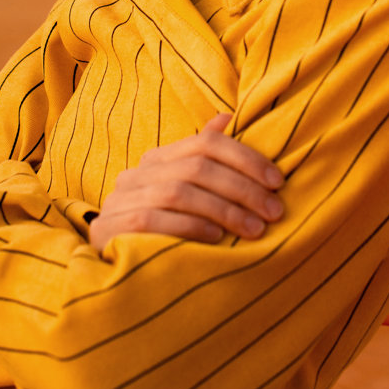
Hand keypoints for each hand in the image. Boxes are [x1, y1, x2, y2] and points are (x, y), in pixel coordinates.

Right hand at [89, 114, 283, 250]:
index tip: (278, 181)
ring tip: (255, 228)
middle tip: (274, 211)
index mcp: (157, 159)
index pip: (205, 143)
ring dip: (224, 210)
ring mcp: (120, 200)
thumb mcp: (184, 192)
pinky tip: (216, 240)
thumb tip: (227, 116)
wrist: (112, 272)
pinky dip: (189, 227)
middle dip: (243, 188)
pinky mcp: (110, 228)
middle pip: (197, 167)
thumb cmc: (160, 232)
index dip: (246, 158)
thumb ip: (202, 157)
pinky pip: (154, 221)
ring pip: (179, 192)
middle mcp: (136, 174)